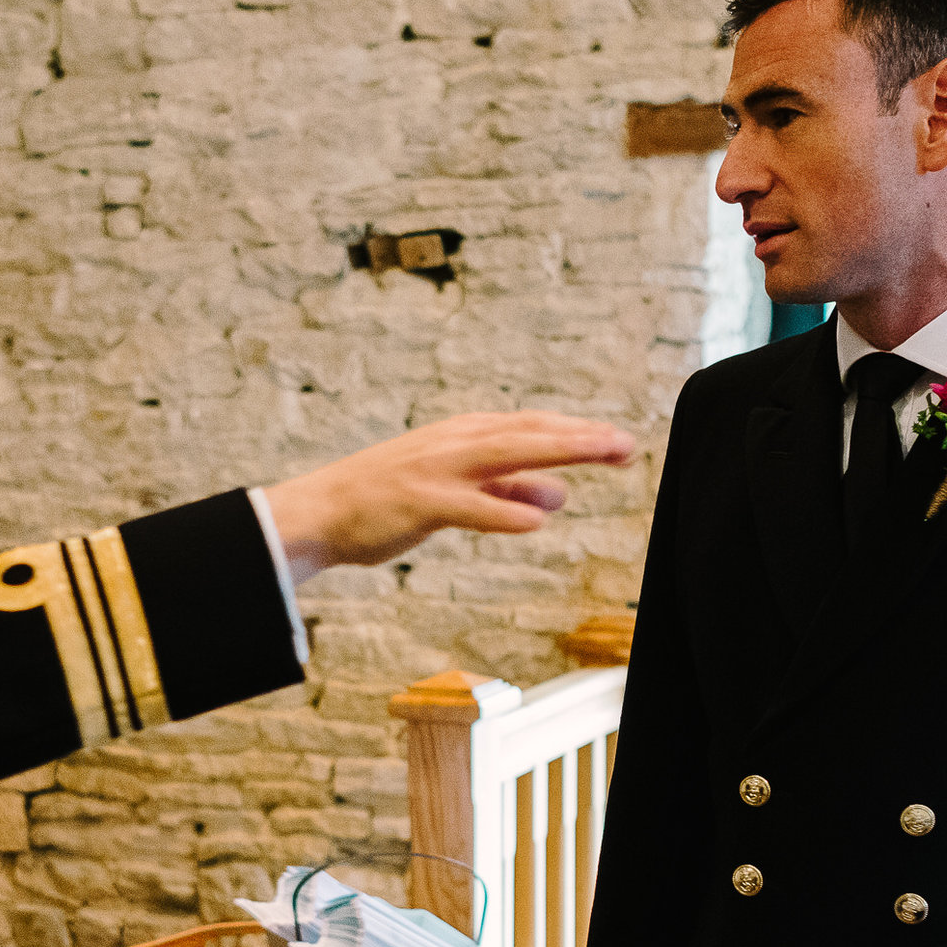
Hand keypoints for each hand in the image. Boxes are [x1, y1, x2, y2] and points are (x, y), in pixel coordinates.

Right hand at [261, 412, 636, 580]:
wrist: (319, 513)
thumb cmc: (385, 503)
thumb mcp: (454, 492)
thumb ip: (505, 490)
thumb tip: (559, 494)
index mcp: (462, 437)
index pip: (530, 428)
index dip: (576, 432)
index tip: (618, 439)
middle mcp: (454, 444)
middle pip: (528, 434)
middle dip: (580, 436)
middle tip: (627, 442)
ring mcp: (436, 470)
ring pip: (506, 455)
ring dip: (558, 451)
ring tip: (601, 454)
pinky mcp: (418, 502)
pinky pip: (467, 507)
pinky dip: (503, 510)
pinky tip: (538, 518)